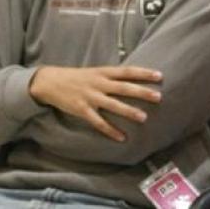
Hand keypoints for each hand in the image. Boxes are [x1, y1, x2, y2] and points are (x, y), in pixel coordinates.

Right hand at [29, 65, 162, 141]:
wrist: (50, 82)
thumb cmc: (77, 77)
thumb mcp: (95, 71)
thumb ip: (112, 76)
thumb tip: (133, 79)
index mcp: (103, 72)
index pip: (127, 71)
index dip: (143, 73)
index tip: (159, 76)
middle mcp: (99, 83)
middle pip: (124, 88)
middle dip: (141, 92)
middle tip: (158, 97)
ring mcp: (90, 97)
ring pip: (113, 105)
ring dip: (129, 111)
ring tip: (143, 117)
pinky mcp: (82, 110)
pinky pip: (98, 122)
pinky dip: (110, 130)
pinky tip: (121, 137)